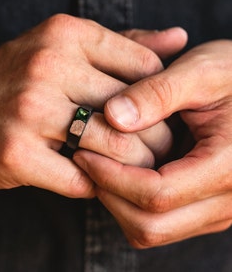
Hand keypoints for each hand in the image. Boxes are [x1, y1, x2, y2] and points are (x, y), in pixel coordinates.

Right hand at [0, 14, 185, 195]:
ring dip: (129, 166)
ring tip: (126, 167)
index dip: (157, 98)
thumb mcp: (65, 47)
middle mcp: (48, 67)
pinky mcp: (15, 153)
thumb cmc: (13, 79)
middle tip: (151, 150)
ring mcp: (29, 111)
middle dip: (153, 139)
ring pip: (113, 148)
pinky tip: (89, 178)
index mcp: (66, 35)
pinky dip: (93, 184)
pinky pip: (80, 179)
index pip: (146, 66)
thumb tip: (177, 39)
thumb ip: (124, 45)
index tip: (152, 117)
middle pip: (135, 112)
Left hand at [74, 40, 231, 245]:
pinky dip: (132, 205)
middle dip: (110, 196)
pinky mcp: (205, 206)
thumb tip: (112, 116)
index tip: (84, 154)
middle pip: (150, 225)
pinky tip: (123, 173)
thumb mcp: (201, 72)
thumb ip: (158, 92)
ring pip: (152, 230)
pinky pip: (160, 223)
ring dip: (118, 203)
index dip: (111, 177)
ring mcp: (216, 208)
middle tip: (87, 162)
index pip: (156, 194)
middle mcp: (227, 200)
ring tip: (101, 167)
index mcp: (227, 167)